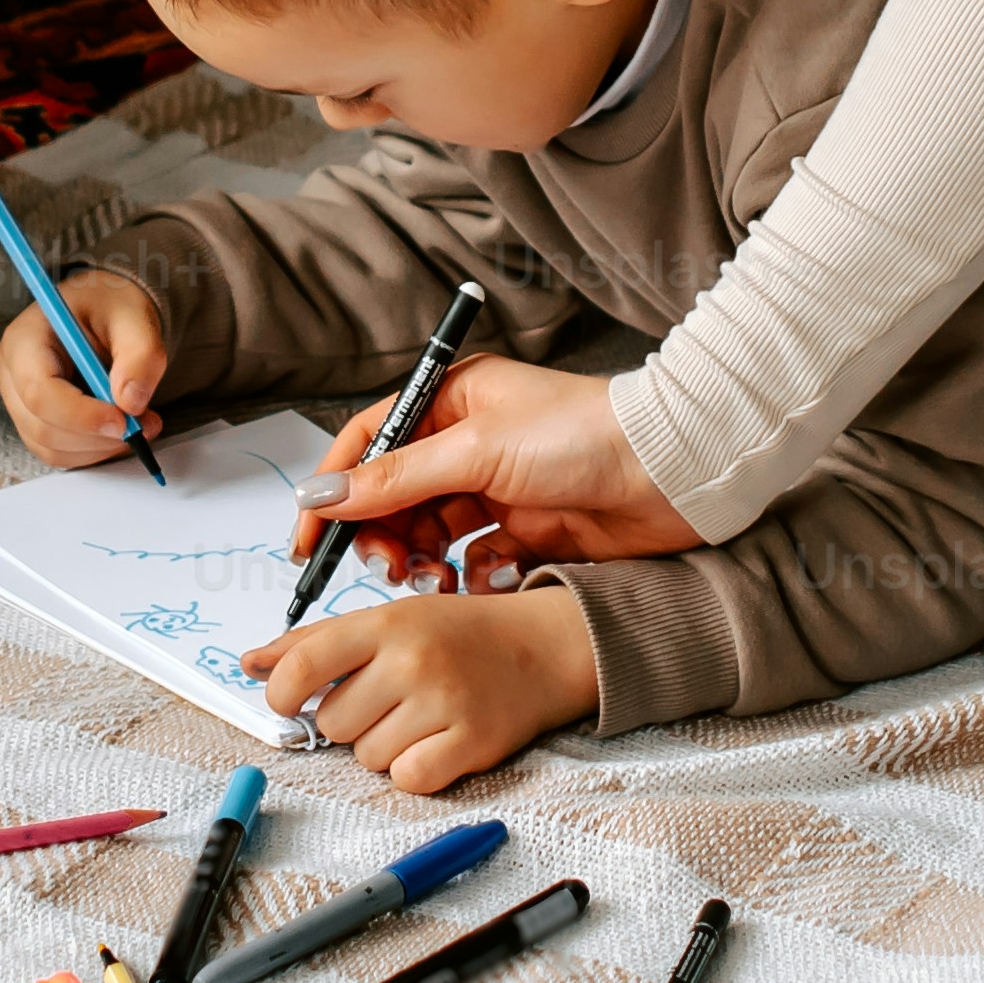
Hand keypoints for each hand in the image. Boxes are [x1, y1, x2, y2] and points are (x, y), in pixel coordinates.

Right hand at [0, 268, 167, 468]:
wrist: (105, 313)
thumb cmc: (111, 308)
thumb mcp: (133, 317)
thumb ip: (140, 354)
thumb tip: (130, 403)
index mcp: (24, 339)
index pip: (39, 392)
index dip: (81, 416)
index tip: (124, 421)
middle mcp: (11, 374)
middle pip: (43, 427)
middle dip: (97, 436)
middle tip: (145, 424)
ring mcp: (19, 403)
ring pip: (53, 448)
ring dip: (100, 447)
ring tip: (139, 423)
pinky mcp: (35, 422)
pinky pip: (61, 453)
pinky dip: (95, 450)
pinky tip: (119, 428)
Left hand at [251, 584, 601, 794]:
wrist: (542, 647)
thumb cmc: (456, 634)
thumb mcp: (387, 620)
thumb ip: (317, 643)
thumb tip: (251, 663)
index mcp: (385, 624)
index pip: (303, 664)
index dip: (281, 692)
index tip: (288, 701)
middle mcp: (413, 660)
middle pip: (333, 723)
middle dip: (351, 720)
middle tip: (388, 700)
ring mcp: (443, 702)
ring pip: (367, 757)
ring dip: (384, 746)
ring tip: (418, 717)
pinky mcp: (471, 743)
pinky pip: (407, 780)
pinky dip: (415, 770)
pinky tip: (435, 743)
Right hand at [291, 352, 695, 570]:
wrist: (675, 473)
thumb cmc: (584, 435)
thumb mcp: (477, 450)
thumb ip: (396, 478)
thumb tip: (323, 497)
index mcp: (454, 401)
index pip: (370, 444)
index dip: (335, 491)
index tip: (308, 540)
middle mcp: (472, 442)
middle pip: (396, 497)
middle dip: (381, 535)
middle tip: (386, 566)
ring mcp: (500, 489)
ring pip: (432, 534)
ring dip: (421, 561)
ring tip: (431, 578)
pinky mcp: (530, 532)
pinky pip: (476, 562)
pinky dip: (470, 577)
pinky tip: (484, 581)